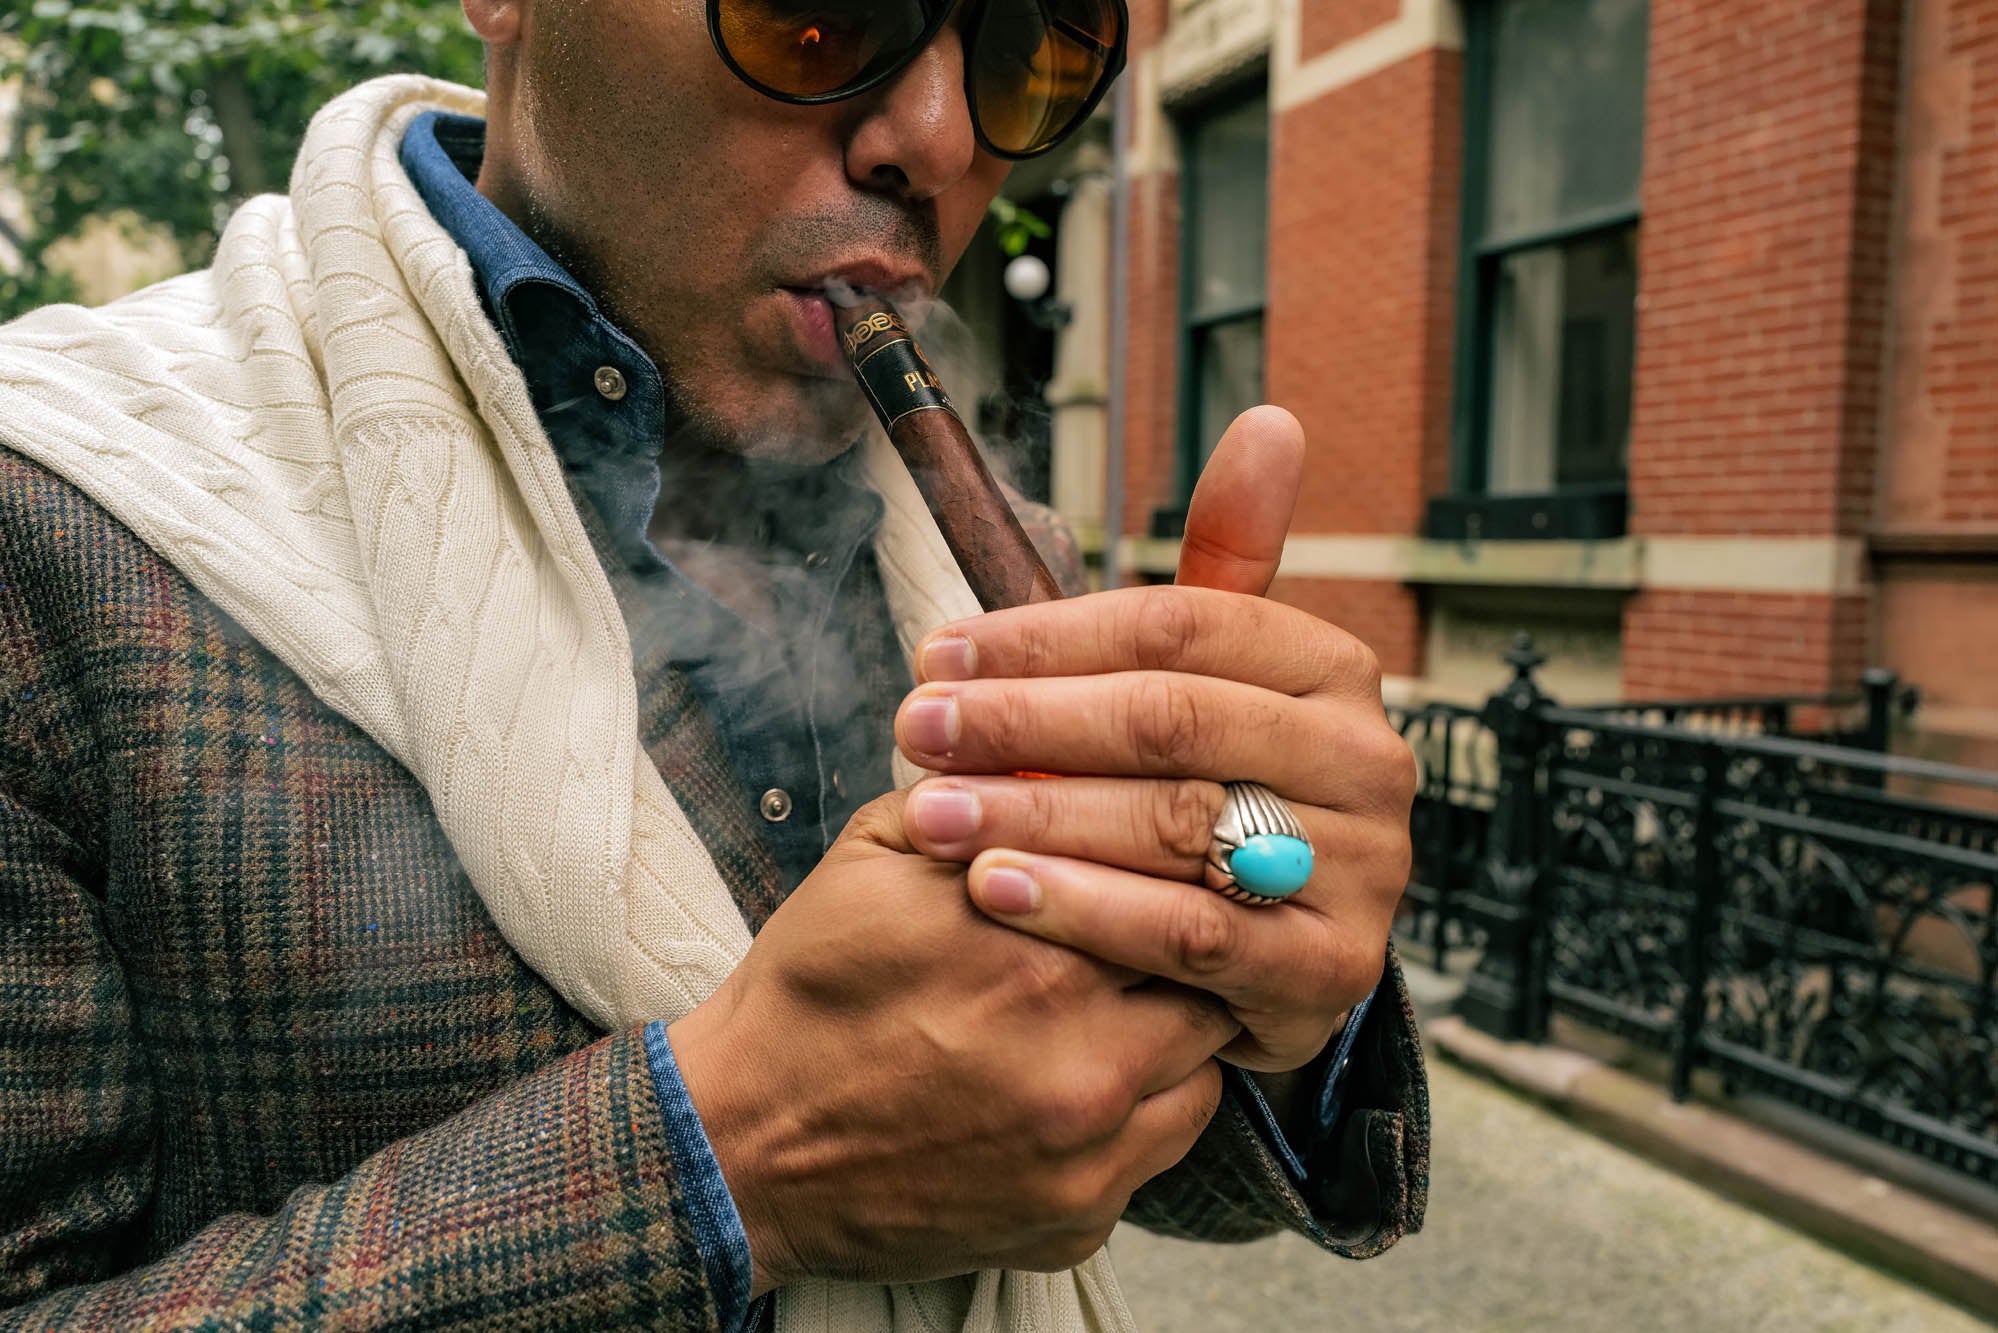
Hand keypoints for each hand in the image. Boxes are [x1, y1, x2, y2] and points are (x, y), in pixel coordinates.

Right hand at [667, 794, 1234, 1297]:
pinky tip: (1094, 1075)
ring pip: (1207, 1063)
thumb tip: (1065, 748)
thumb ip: (983, 797)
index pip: (1176, 882)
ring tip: (1125, 999)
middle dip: (1189, 940)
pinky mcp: (1077, 1219)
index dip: (1178, 857)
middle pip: (1209, 975)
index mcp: (1034, 946)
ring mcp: (1085, 1150)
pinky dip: (1148, 1105)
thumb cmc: (810, 989)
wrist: (743, 1143)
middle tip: (1160, 918)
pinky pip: (1167, 1145)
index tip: (1172, 847)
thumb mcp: (875, 856)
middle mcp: (1078, 1053)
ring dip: (1179, 1025)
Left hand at [894, 407, 1416, 1072]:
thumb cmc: (1210, 791)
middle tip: (917, 731)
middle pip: (1169, 720)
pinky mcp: (1331, 970)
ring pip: (1174, 823)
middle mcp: (1366, 761)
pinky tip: (996, 890)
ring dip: (1036, 814)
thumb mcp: (1210, 682)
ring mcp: (1362, 870)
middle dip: (1026, 723)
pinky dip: (1083, 908)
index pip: (1177, 628)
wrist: (1267, 955)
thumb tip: (1272, 421)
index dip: (1045, 638)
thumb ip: (1220, 565)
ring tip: (930, 814)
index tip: (934, 655)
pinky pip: (1189, 934)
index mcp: (1333, 668)